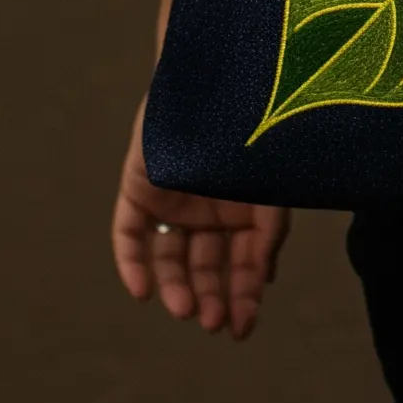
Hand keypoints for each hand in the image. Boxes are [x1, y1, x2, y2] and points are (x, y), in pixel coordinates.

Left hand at [112, 94, 288, 338]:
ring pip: (169, 258)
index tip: (241, 328)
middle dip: (211, 298)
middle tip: (213, 324)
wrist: (217, 74)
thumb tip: (265, 278)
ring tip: (186, 310)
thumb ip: (270, 229)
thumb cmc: (256, 127)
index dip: (242, 296)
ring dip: (176, 287)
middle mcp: (208, 208)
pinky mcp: (137, 189)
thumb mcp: (272, 187)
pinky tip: (141, 293)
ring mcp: (171, 200)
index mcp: (244, 208)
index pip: (242, 262)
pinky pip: (129, 235)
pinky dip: (132, 265)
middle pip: (205, 266)